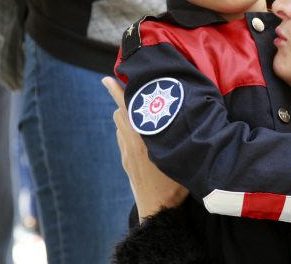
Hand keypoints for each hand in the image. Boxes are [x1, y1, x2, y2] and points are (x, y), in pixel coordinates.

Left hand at [102, 77, 188, 221]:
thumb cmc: (174, 185)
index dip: (115, 92)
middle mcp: (130, 144)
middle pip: (120, 114)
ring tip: (144, 116)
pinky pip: (124, 140)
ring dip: (128, 118)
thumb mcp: (179, 157)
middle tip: (135, 93)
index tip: (107, 78)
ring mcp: (126, 154)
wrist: (157, 212)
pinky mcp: (126, 163)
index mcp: (142, 140)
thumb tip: (184, 117)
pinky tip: (145, 137)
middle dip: (125, 102)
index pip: (126, 109)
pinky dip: (130, 132)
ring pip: (121, 127)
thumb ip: (178, 137)